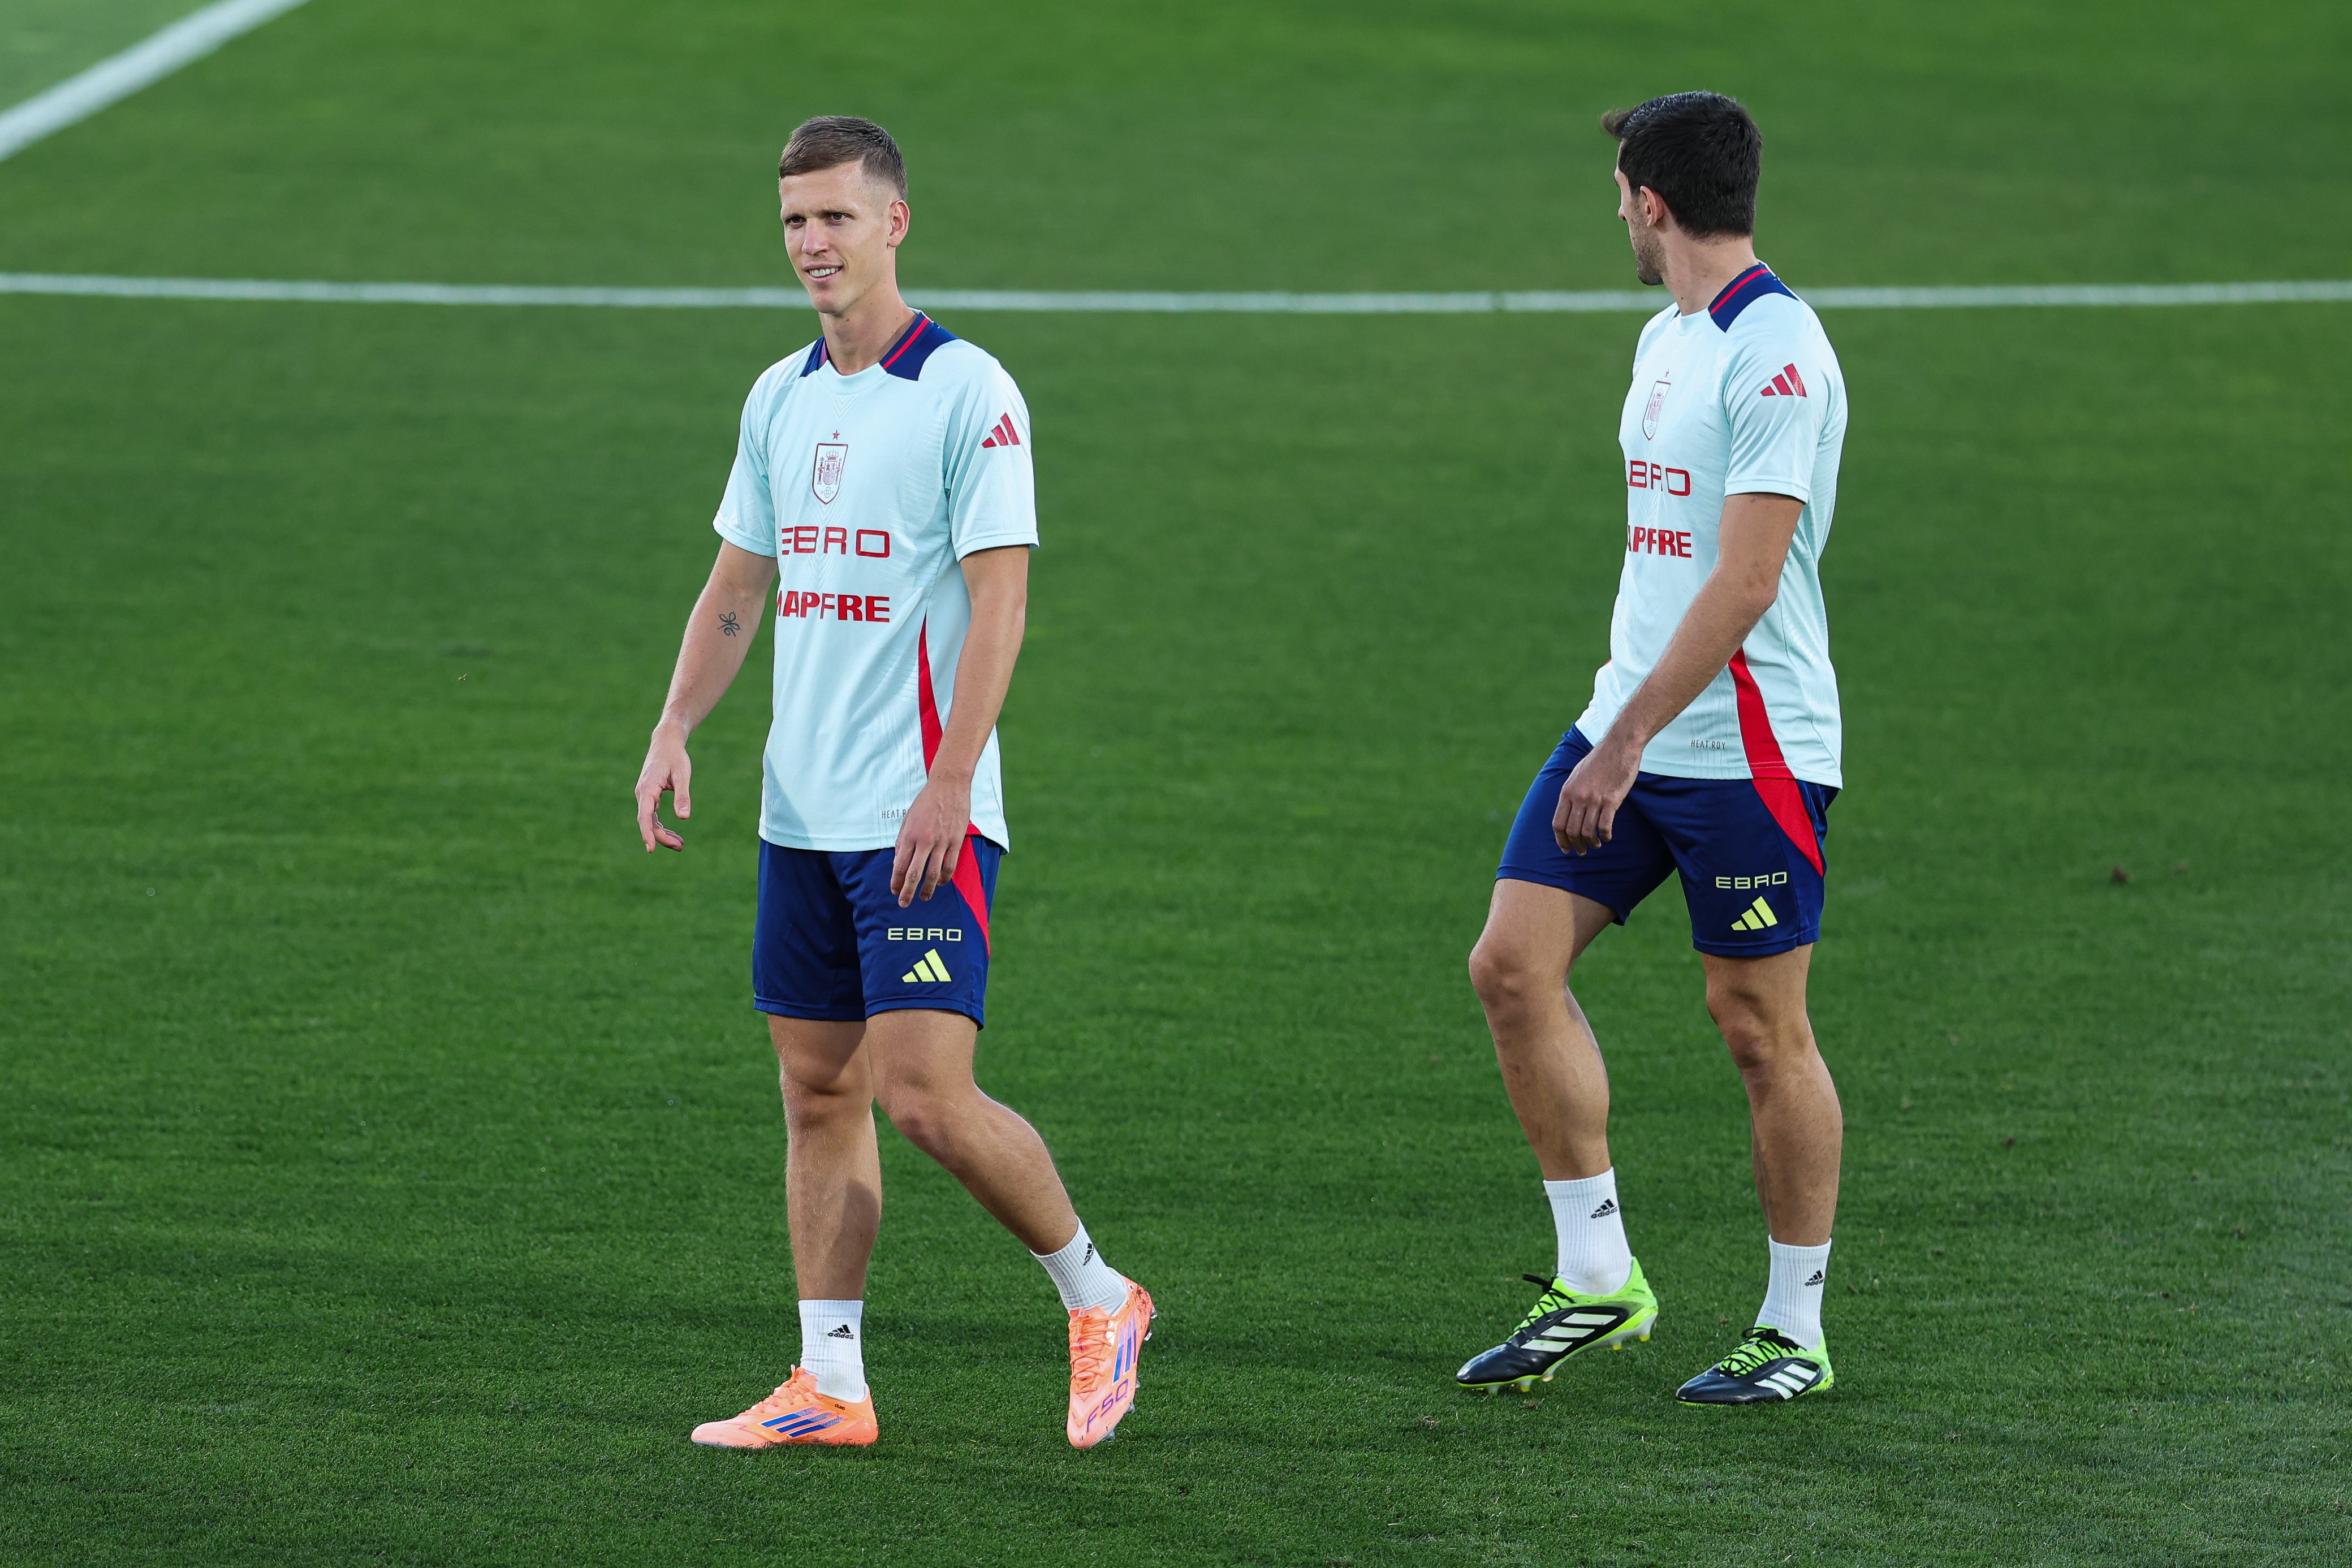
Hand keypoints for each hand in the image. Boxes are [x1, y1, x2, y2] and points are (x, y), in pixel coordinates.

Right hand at [635, 723, 691, 851]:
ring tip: (680, 844)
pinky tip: (673, 834)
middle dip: (662, 837)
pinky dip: (661, 826)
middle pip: (648, 822)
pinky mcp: (649, 796)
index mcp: (647, 789)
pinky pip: (652, 816)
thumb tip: (684, 818)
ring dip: (663, 834)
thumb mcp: (682, 776)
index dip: (648, 833)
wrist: (666, 742)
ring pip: (650, 821)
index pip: (645, 816)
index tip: (651, 849)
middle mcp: (642, 794)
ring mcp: (644, 796)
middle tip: (681, 846)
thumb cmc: (675, 757)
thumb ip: (682, 796)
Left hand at [890, 774, 970, 906]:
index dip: (896, 881)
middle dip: (908, 892)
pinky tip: (940, 883)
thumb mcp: (907, 819)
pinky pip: (950, 865)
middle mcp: (925, 841)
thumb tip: (899, 861)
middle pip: (915, 874)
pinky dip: (944, 877)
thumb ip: (903, 840)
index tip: (894, 891)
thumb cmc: (925, 802)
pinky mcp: (956, 841)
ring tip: (924, 898)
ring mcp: (942, 842)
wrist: (948, 786)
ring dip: (928, 889)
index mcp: (910, 835)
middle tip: (904, 904)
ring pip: (934, 873)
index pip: (900, 865)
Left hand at [1553, 737, 1641, 854]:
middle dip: (1576, 845)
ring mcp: (1595, 799)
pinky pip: (1605, 826)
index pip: (1558, 823)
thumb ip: (1571, 793)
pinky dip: (1605, 836)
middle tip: (1581, 851)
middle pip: (1572, 831)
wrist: (1619, 746)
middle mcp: (1578, 797)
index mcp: (1567, 791)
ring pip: (1588, 831)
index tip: (1565, 848)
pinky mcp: (1612, 800)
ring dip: (1591, 843)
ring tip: (1596, 845)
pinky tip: (1607, 837)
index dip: (1560, 840)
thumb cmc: (1599, 760)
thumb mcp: (1576, 774)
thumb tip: (1568, 810)